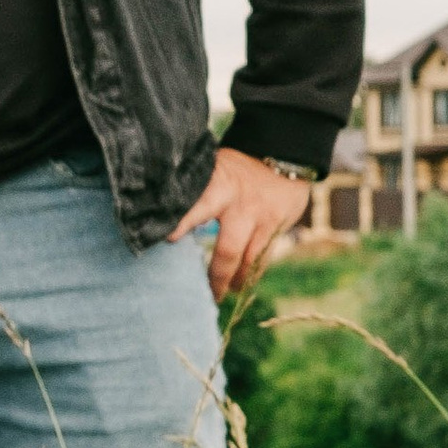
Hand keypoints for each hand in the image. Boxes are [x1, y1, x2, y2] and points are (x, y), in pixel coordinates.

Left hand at [170, 146, 310, 298]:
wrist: (283, 153)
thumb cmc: (236, 167)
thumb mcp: (214, 169)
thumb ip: (197, 193)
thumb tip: (164, 214)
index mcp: (219, 187)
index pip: (198, 207)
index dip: (183, 223)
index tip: (168, 239)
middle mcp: (241, 206)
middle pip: (228, 250)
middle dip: (217, 276)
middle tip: (208, 295)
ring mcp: (262, 219)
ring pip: (249, 260)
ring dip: (237, 279)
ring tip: (227, 292)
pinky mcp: (279, 226)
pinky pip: (265, 256)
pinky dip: (254, 271)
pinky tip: (245, 282)